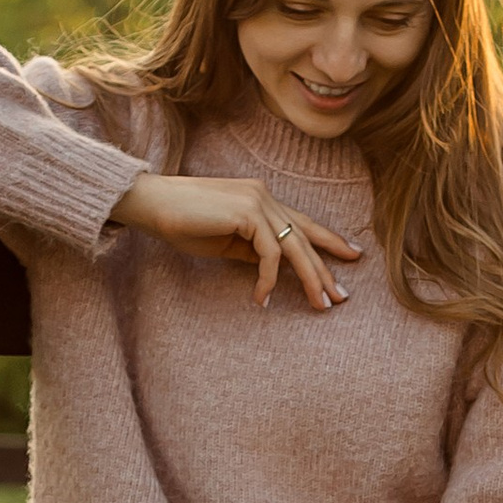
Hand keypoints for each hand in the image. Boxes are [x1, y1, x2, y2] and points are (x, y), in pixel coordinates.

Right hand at [108, 168, 360, 311]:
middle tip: (340, 297)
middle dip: (325, 269)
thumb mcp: (223, 241)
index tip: (351, 256)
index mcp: (260, 200)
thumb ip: (250, 249)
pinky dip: (268, 280)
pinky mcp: (247, 213)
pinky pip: (269, 254)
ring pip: (294, 246)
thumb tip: (272, 269)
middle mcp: (264, 196)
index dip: (328, 239)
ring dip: (310, 279)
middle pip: (304, 237)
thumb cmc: (181, 222)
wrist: (151, 204)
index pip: (301, 222)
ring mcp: (257, 201)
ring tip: (318, 305)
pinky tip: (262, 299)